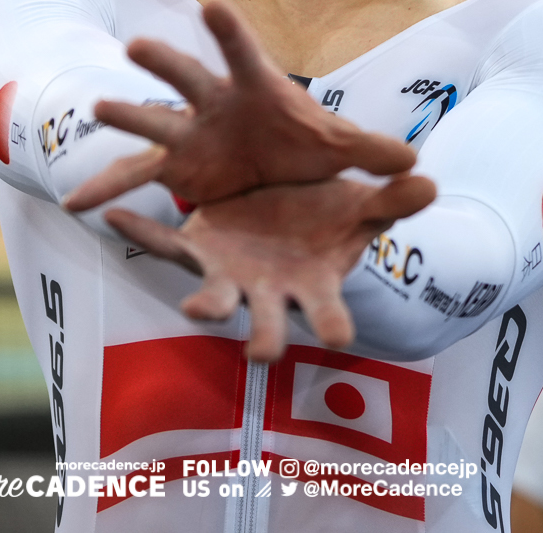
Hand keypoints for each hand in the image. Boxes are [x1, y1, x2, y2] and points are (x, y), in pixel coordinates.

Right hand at [64, 0, 417, 211]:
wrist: (277, 172)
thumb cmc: (304, 146)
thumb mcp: (339, 151)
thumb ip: (372, 154)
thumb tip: (417, 164)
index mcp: (256, 88)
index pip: (243, 53)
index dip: (229, 30)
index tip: (213, 4)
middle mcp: (214, 104)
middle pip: (187, 77)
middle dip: (164, 63)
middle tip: (139, 47)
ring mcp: (189, 136)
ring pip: (152, 120)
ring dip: (127, 115)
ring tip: (96, 108)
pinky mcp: (175, 170)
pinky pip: (134, 179)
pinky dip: (105, 191)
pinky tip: (77, 205)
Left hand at [107, 172, 435, 361]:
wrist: (288, 203)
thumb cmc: (328, 218)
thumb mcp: (361, 204)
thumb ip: (390, 199)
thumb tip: (430, 186)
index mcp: (313, 284)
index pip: (330, 314)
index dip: (335, 325)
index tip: (343, 336)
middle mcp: (269, 291)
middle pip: (267, 326)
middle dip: (264, 341)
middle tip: (263, 356)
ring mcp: (230, 275)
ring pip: (214, 296)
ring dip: (205, 303)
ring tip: (195, 308)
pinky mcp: (197, 247)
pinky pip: (166, 244)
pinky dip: (141, 230)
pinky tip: (112, 214)